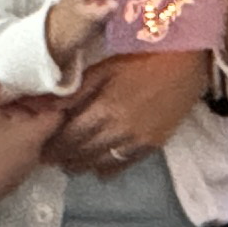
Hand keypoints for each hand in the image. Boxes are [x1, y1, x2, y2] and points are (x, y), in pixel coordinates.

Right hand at [0, 67, 70, 226]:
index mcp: (36, 136)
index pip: (58, 113)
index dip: (52, 97)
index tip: (41, 84)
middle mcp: (35, 153)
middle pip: (41, 125)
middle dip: (29, 108)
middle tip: (15, 92)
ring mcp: (23, 169)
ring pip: (27, 139)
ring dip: (17, 125)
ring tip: (0, 109)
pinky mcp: (9, 178)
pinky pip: (16, 152)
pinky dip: (9, 140)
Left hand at [49, 48, 207, 174]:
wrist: (185, 61)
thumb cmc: (141, 57)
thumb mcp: (104, 69)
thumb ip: (74, 91)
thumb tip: (41, 106)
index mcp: (104, 109)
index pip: (70, 136)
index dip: (54, 146)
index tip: (42, 149)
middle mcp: (119, 130)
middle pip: (83, 152)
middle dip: (64, 158)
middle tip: (51, 160)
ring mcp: (137, 140)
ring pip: (101, 163)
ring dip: (83, 165)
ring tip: (70, 165)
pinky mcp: (153, 144)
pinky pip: (124, 165)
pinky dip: (107, 169)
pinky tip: (98, 168)